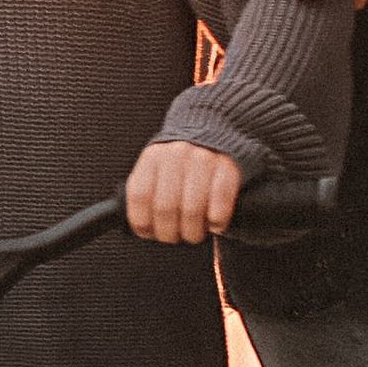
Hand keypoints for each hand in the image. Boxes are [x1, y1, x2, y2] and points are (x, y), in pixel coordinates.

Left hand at [126, 140, 241, 243]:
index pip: (139, 195)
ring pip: (192, 209)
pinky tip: (215, 225)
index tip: (149, 232)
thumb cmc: (183, 162)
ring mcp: (203, 159)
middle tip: (175, 236)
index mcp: (153, 157)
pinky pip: (220, 202)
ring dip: (192, 232)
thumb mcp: (157, 168)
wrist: (217, 130)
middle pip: (165, 207)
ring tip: (194, 233)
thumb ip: (147, 193)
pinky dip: (217, 221)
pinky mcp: (228, 167)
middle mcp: (176, 155)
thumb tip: (143, 229)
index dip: (142, 222)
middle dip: (168, 233)